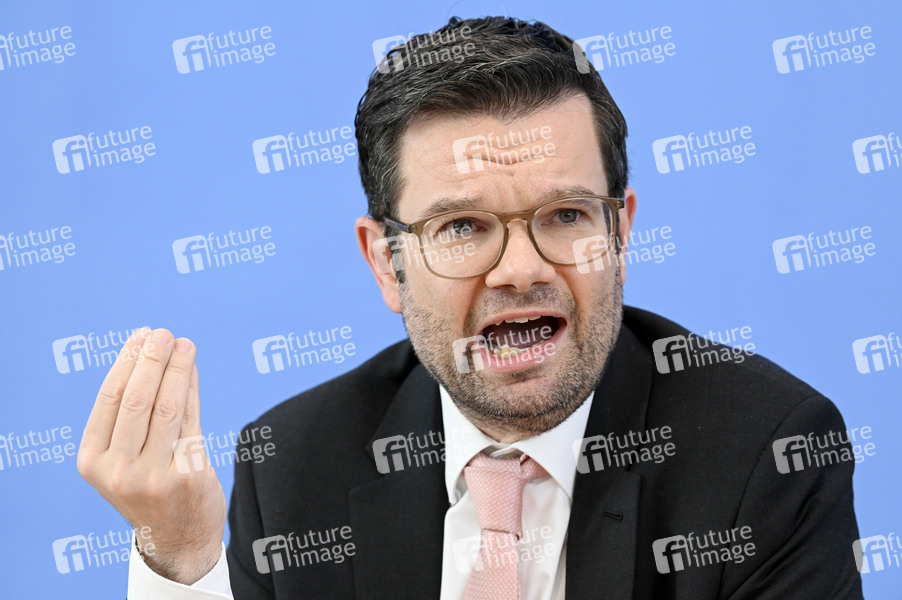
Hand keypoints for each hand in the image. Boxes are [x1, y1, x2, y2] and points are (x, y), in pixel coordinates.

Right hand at [77, 328, 225, 583]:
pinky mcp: (188, 476)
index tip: (142, 335)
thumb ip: (132, 413)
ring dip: (178, 370)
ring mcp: (153, 476)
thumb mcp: (124, 456)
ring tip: (185, 345)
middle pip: (137, 400)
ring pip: (167, 408)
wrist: (177, 538)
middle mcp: (118, 471)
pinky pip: (192, 422)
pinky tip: (193, 372)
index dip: (127, 361)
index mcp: (93, 461)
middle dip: (152, 360)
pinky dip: (193, 392)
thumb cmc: (149, 485)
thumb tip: (152, 352)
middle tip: (165, 334)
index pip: (110, 399)